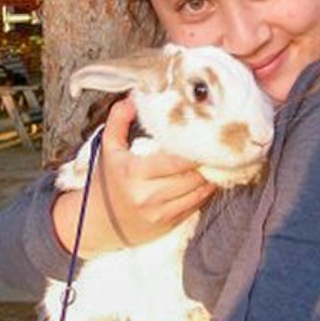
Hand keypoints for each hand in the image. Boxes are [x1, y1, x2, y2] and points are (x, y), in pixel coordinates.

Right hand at [53, 98, 216, 254]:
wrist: (99, 221)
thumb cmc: (107, 180)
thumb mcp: (108, 147)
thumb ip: (118, 120)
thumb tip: (133, 97)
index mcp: (134, 173)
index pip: (176, 161)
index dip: (196, 150)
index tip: (208, 137)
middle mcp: (148, 195)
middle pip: (192, 176)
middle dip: (208, 161)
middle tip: (220, 147)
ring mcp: (160, 212)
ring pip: (198, 192)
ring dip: (212, 176)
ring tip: (219, 161)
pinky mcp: (169, 223)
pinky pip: (196, 205)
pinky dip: (206, 191)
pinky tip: (210, 178)